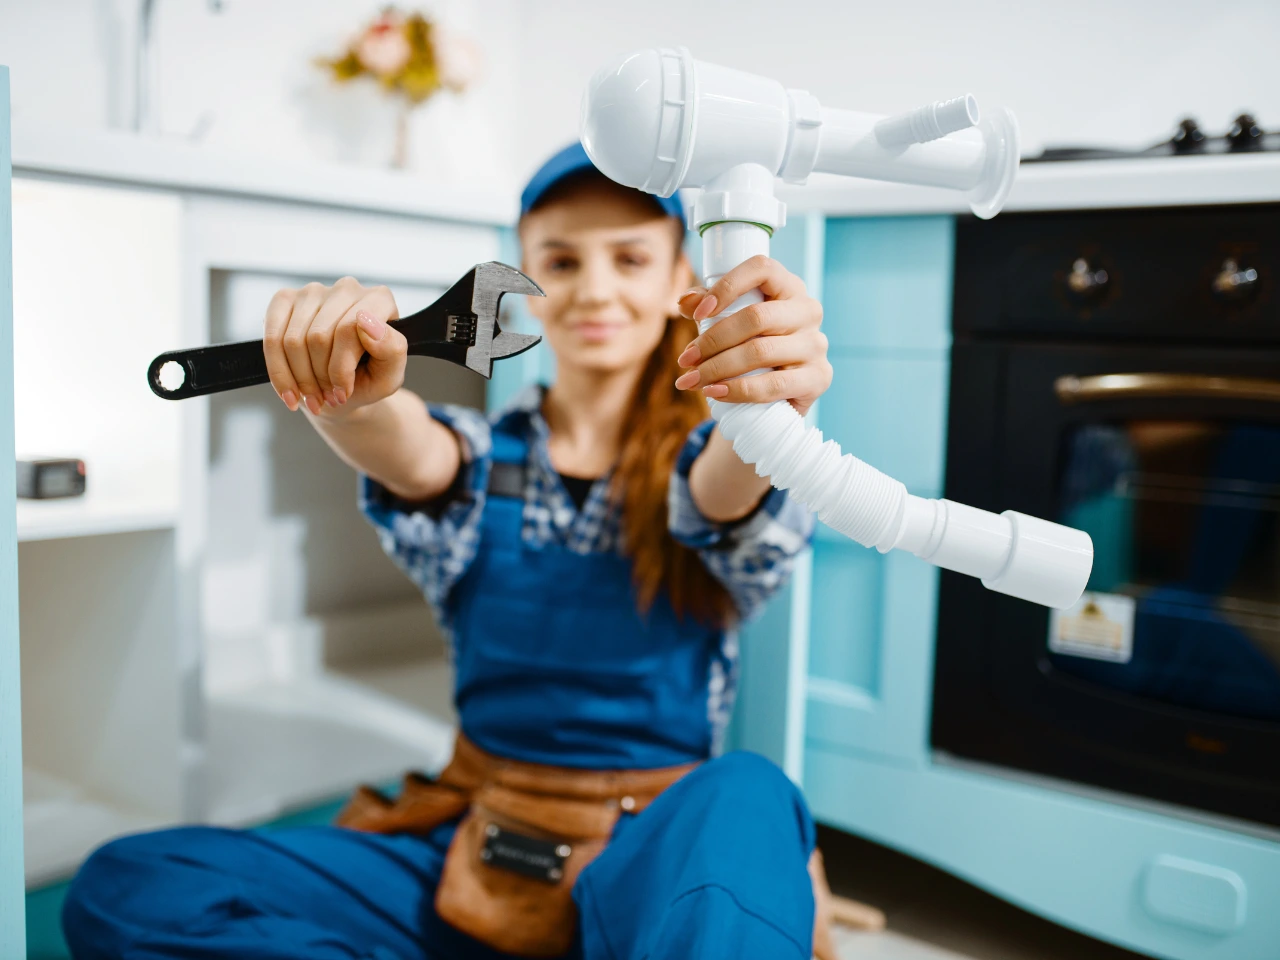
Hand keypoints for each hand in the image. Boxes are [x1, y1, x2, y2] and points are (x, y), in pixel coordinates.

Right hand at [263, 277, 406, 417]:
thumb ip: (391, 350)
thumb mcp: (389, 376)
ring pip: (294, 340)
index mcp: (379, 299)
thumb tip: (367, 322)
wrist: (341, 390)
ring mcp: (313, 291)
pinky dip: (280, 373)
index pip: (349, 328)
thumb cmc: (369, 379)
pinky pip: (272, 339)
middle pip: (319, 336)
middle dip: (321, 377)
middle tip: (329, 397)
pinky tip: (291, 392)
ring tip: (314, 397)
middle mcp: (346, 288)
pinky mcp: (284, 300)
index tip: (344, 392)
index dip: (342, 368)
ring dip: (301, 379)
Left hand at [673, 256, 830, 416]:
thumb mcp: (731, 321)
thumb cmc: (754, 345)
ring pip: (761, 351)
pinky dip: (738, 390)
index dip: (727, 286)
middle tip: (685, 360)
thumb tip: (685, 302)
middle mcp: (808, 310)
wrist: (783, 393)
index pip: (761, 269)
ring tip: (692, 380)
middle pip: (755, 317)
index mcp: (788, 287)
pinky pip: (774, 384)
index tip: (698, 313)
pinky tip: (715, 392)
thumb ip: (707, 306)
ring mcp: (816, 344)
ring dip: (718, 368)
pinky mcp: (819, 377)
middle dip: (712, 340)